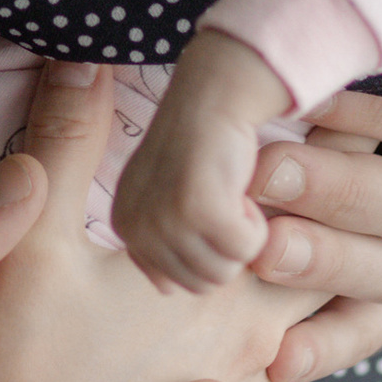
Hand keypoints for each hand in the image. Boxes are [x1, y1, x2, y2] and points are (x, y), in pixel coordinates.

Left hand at [114, 25, 297, 291]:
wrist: (216, 91)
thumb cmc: (206, 144)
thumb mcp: (170, 198)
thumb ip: (165, 244)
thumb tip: (165, 290)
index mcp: (125, 225)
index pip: (177, 283)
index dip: (209, 250)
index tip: (208, 206)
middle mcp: (133, 226)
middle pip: (202, 284)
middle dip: (226, 247)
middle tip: (223, 198)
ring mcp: (161, 218)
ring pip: (225, 271)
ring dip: (242, 235)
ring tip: (228, 192)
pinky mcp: (196, 208)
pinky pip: (246, 249)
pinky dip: (256, 223)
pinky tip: (239, 187)